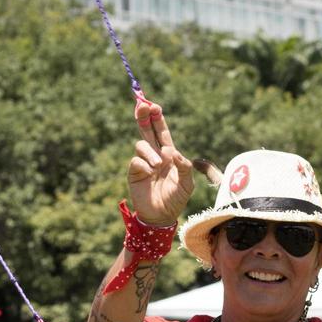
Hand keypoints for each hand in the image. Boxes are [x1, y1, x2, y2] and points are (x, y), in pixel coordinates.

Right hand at [127, 98, 192, 225]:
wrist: (162, 216)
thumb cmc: (176, 199)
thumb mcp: (187, 184)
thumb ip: (184, 167)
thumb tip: (172, 152)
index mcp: (168, 154)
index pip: (161, 132)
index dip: (157, 118)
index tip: (154, 106)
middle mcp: (154, 155)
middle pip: (147, 131)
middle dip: (144, 117)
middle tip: (142, 105)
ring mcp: (143, 163)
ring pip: (142, 146)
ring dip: (150, 152)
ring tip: (158, 165)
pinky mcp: (134, 173)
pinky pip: (136, 162)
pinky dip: (143, 165)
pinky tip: (150, 174)